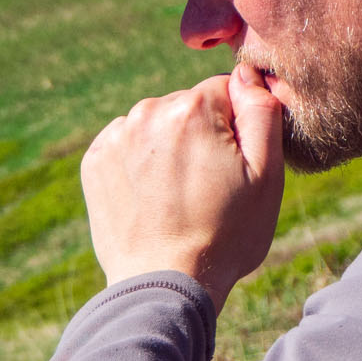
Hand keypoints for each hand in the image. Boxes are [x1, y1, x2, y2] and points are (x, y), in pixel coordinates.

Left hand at [80, 61, 285, 306]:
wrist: (164, 286)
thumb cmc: (225, 236)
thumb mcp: (266, 176)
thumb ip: (262, 113)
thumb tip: (247, 74)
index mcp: (193, 108)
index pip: (225, 92)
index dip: (238, 129)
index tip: (234, 168)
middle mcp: (148, 111)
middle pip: (189, 107)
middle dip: (202, 136)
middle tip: (209, 187)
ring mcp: (116, 136)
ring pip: (158, 125)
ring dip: (170, 148)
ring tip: (179, 197)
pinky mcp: (95, 161)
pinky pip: (129, 145)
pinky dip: (141, 164)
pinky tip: (152, 199)